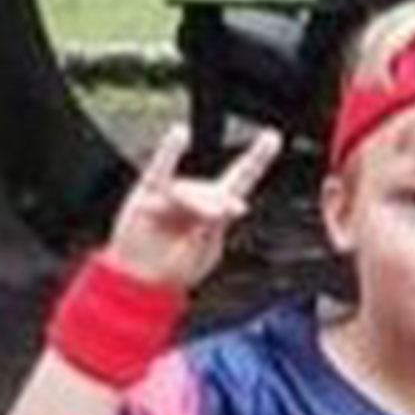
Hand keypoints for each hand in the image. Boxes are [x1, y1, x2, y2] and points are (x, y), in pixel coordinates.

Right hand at [105, 125, 282, 289]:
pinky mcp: (148, 194)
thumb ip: (213, 229)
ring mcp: (173, 194)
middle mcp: (197, 196)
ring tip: (186, 226)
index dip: (257, 158)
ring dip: (192, 205)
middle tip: (216, 216)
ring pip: (190, 191)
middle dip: (218, 205)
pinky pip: (160, 169)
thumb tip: (222, 207)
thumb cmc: (175, 268)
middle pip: (215, 191)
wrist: (142, 281)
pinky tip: (180, 134)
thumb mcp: (202, 255)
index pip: (242, 179)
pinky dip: (170, 151)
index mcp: (218, 211)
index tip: (272, 136)